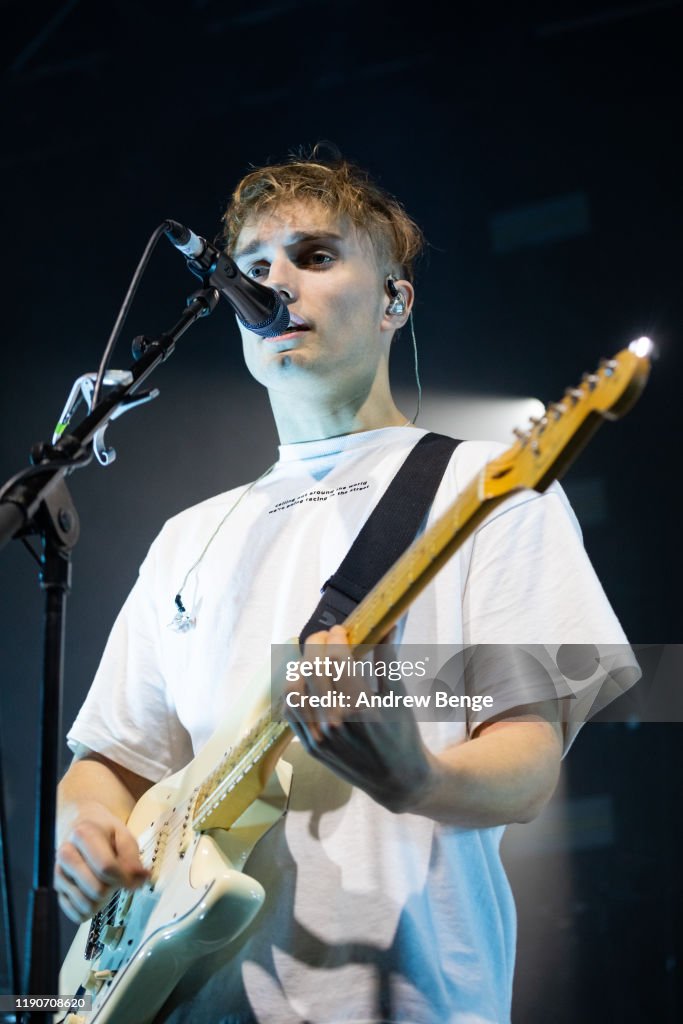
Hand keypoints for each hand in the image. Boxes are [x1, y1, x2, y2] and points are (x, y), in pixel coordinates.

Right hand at [55, 801, 149, 922]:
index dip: (125, 878)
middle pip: (97, 890)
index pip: (106, 868)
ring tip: (106, 883)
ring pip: (87, 905)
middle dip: (114, 888)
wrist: (80, 824)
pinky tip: (95, 894)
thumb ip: (132, 857)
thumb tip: (141, 878)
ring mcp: (59, 873)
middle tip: (117, 878)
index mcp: (83, 835)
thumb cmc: (104, 831)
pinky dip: (92, 909)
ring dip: (103, 900)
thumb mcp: (123, 834)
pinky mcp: (57, 890)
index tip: (135, 878)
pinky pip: (76, 914)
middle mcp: (66, 854)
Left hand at [285, 625, 435, 812]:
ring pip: (294, 687)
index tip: (341, 630)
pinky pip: (290, 711)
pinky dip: (293, 691)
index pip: (338, 658)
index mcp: (361, 707)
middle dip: (317, 643)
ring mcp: (319, 737)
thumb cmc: (404, 735)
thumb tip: (386, 624)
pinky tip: (305, 681)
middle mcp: (335, 722)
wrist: (398, 780)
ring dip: (301, 665)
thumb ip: (388, 658)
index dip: (337, 637)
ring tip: (314, 658)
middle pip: (313, 668)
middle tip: (326, 636)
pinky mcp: (311, 747)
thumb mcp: (400, 696)